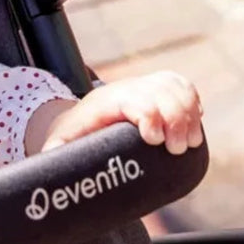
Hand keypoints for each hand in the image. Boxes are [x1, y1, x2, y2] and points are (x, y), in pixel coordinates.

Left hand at [26, 72, 202, 156]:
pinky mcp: (161, 86)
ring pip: (176, 89)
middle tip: (177, 150)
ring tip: (190, 143)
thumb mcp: (63, 141)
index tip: (154, 140)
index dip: (149, 116)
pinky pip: (184, 87)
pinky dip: (194, 103)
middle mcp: (128, 88)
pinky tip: (194, 123)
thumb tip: (48, 159)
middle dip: (176, 121)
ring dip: (189, 115)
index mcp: (106, 101)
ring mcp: (146, 85)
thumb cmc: (77, 132)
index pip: (135, 99)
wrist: (86, 114)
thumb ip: (57, 150)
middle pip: (162, 94)